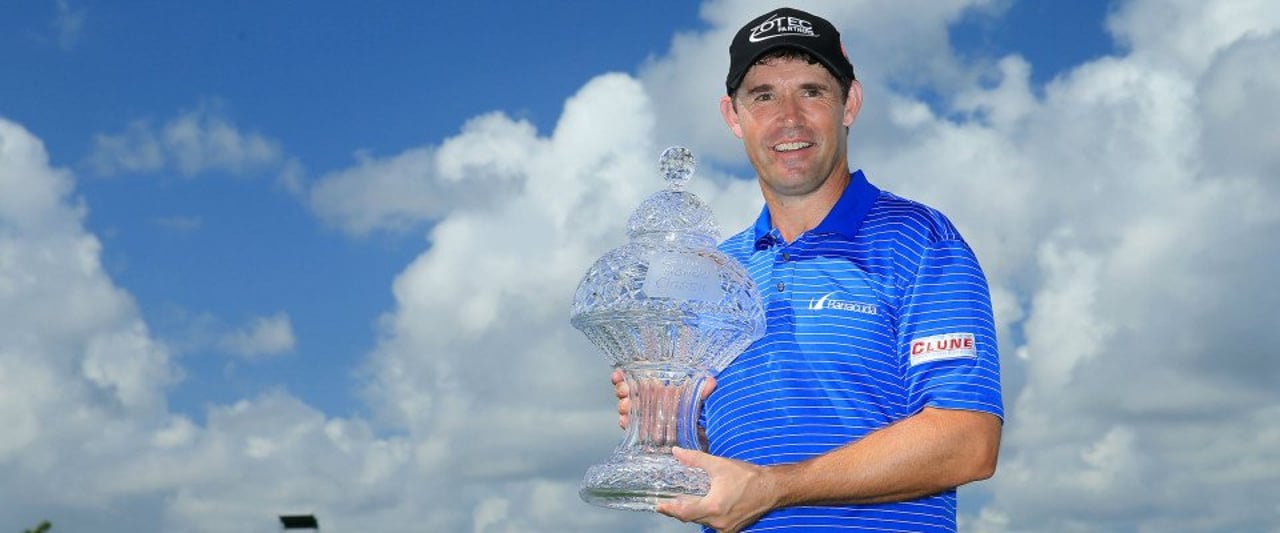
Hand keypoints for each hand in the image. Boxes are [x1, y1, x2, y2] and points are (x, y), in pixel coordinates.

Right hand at [611, 370, 716, 430]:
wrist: (696, 431)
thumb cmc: (692, 408)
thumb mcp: (697, 396)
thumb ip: (703, 390)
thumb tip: (712, 383)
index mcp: (655, 386)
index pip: (633, 376)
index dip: (623, 375)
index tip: (619, 375)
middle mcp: (646, 397)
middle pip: (625, 390)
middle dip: (623, 390)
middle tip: (627, 393)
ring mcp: (642, 412)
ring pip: (625, 406)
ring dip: (623, 406)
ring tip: (628, 408)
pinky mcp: (642, 428)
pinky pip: (629, 424)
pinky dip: (625, 422)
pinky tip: (626, 421)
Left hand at [656, 447, 779, 532]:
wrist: (772, 488)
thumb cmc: (748, 478)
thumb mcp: (719, 465)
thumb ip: (695, 459)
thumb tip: (677, 452)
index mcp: (713, 507)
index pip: (684, 512)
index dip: (669, 509)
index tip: (659, 506)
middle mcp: (718, 522)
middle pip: (692, 518)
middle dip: (680, 510)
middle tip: (669, 502)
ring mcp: (727, 528)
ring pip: (703, 521)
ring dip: (694, 512)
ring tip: (686, 502)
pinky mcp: (734, 528)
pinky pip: (714, 524)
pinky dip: (707, 515)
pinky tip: (706, 505)